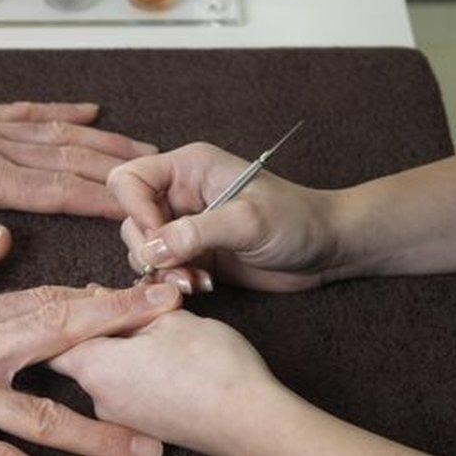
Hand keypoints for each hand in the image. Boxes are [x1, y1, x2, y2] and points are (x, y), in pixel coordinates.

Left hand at [0, 93, 157, 261]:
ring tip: (143, 146)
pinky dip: (61, 109)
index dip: (102, 202)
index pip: (56, 191)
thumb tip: (3, 247)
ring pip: (58, 133)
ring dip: (103, 140)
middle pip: (70, 158)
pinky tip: (86, 108)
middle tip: (164, 174)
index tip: (143, 209)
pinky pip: (27, 111)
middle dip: (119, 169)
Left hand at [52, 310, 279, 455]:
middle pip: (80, 353)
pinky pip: (126, 390)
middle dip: (100, 326)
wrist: (252, 422)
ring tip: (152, 325)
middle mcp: (98, 398)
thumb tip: (108, 296)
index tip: (95, 288)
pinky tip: (162, 354)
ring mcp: (121, 417)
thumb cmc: (213, 368)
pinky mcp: (144, 426)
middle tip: (127, 301)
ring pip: (106, 372)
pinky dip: (136, 369)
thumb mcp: (171, 318)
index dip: (75, 306)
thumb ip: (132, 306)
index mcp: (96, 367)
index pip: (59, 332)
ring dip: (120, 348)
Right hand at [108, 142, 347, 293]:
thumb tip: (150, 249)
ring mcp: (185, 225)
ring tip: (196, 281)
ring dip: (162, 271)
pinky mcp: (193, 254)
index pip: (129, 180)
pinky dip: (173, 282)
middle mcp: (180, 194)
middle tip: (181, 269)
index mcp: (188, 168)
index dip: (135, 210)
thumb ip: (196, 232)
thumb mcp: (248, 222)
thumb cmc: (297, 220)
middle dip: (150, 250)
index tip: (158, 239)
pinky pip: (161, 269)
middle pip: (129, 218)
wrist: (326, 249)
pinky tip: (203, 287)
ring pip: (142, 248)